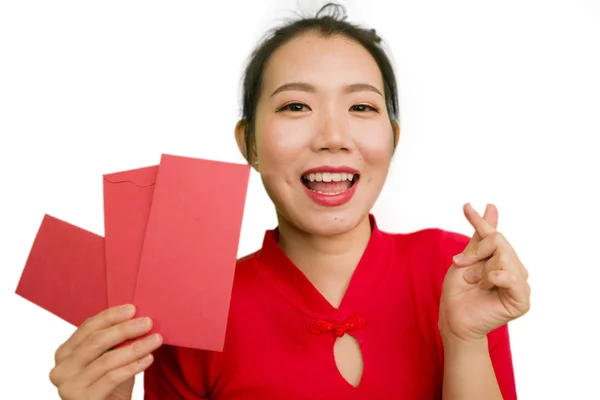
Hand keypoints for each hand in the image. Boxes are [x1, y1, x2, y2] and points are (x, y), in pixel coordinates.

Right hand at [49, 304, 162, 399]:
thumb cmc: (111, 385)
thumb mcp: (110, 358)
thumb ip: (116, 341)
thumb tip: (136, 317)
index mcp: (65, 353)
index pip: (87, 327)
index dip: (111, 316)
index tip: (133, 309)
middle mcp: (61, 369)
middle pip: (96, 341)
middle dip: (124, 329)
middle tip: (148, 322)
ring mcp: (69, 386)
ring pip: (106, 360)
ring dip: (135, 347)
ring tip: (155, 340)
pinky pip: (111, 378)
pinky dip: (133, 366)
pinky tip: (148, 359)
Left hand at [439, 203, 530, 342]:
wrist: (454, 318)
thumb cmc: (459, 291)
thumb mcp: (466, 258)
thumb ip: (481, 236)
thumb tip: (492, 207)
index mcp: (502, 259)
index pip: (493, 234)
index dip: (479, 220)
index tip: (465, 206)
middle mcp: (515, 268)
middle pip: (499, 242)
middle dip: (475, 253)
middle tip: (464, 269)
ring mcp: (520, 284)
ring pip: (504, 257)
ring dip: (481, 270)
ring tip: (475, 283)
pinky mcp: (522, 300)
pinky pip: (511, 277)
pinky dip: (492, 278)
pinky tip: (485, 286)